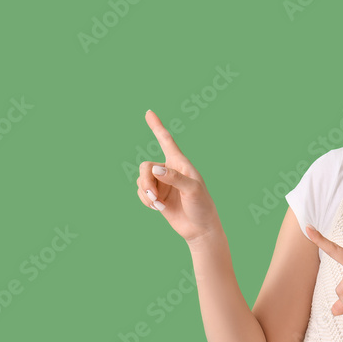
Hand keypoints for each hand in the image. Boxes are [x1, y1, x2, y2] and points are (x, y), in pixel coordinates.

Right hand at [136, 109, 222, 244]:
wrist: (199, 229)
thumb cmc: (202, 207)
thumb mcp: (193, 190)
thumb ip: (175, 178)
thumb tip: (156, 169)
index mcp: (181, 164)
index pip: (166, 141)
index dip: (157, 127)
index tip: (149, 112)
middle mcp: (169, 170)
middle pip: (146, 166)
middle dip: (146, 182)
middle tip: (153, 197)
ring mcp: (162, 184)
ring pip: (141, 180)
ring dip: (146, 193)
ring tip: (158, 204)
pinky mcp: (156, 196)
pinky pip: (140, 192)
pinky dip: (145, 201)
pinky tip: (157, 208)